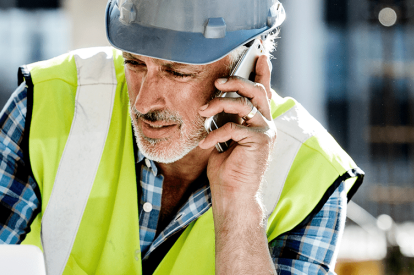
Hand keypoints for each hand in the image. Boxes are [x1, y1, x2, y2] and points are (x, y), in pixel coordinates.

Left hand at [198, 55, 276, 273]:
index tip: (258, 55)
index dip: (262, 72)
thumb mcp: (224, 135)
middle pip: (255, 90)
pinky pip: (235, 126)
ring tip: (203, 111)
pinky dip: (216, 132)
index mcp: (257, 120)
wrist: (231, 192)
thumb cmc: (226, 166)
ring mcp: (264, 131)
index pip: (262, 91)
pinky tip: (205, 144)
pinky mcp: (259, 141)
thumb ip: (227, 117)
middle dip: (235, 81)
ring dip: (220, 103)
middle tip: (217, 81)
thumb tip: (215, 100)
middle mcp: (265, 123)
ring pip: (245, 103)